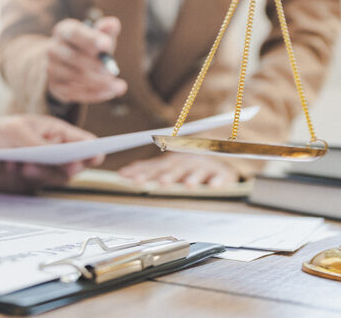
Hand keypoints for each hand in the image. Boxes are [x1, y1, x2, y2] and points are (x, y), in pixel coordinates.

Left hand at [0, 115, 103, 192]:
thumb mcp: (14, 129)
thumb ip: (35, 141)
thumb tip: (56, 152)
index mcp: (55, 131)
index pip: (83, 141)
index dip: (93, 149)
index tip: (94, 156)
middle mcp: (54, 151)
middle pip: (77, 163)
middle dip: (69, 164)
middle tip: (63, 164)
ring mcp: (44, 168)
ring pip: (60, 177)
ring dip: (46, 172)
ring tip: (25, 164)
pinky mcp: (31, 183)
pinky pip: (41, 185)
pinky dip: (31, 178)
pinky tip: (15, 168)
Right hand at [47, 17, 126, 103]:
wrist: (68, 65)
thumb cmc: (88, 47)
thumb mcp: (98, 36)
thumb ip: (106, 30)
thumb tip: (113, 23)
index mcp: (64, 30)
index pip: (75, 33)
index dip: (91, 39)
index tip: (107, 45)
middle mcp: (53, 48)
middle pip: (73, 57)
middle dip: (95, 65)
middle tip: (112, 72)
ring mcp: (51, 68)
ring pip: (74, 76)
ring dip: (97, 82)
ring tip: (117, 85)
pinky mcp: (54, 86)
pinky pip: (74, 92)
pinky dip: (94, 93)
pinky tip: (109, 92)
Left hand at [118, 153, 240, 187]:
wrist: (218, 156)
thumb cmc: (188, 164)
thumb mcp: (167, 165)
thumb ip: (147, 169)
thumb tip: (124, 172)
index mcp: (170, 163)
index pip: (153, 168)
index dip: (142, 173)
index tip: (129, 178)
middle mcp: (185, 164)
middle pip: (175, 170)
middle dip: (167, 176)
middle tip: (159, 183)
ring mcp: (203, 167)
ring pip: (197, 172)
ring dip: (192, 178)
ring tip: (188, 185)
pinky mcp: (221, 174)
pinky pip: (220, 177)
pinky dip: (217, 181)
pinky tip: (213, 186)